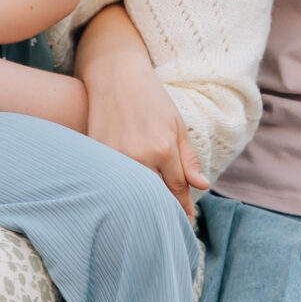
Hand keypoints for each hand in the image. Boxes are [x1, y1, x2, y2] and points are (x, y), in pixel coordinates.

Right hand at [82, 50, 206, 213]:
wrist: (116, 76)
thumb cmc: (151, 99)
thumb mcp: (177, 126)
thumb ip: (189, 159)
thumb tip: (202, 186)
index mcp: (163, 149)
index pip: (177, 189)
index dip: (184, 206)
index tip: (188, 220)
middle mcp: (139, 157)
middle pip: (156, 196)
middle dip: (166, 210)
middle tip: (173, 224)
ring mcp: (115, 157)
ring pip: (134, 192)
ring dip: (144, 204)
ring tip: (152, 216)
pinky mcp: (98, 154)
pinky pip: (114, 180)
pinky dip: (123, 190)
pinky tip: (128, 197)